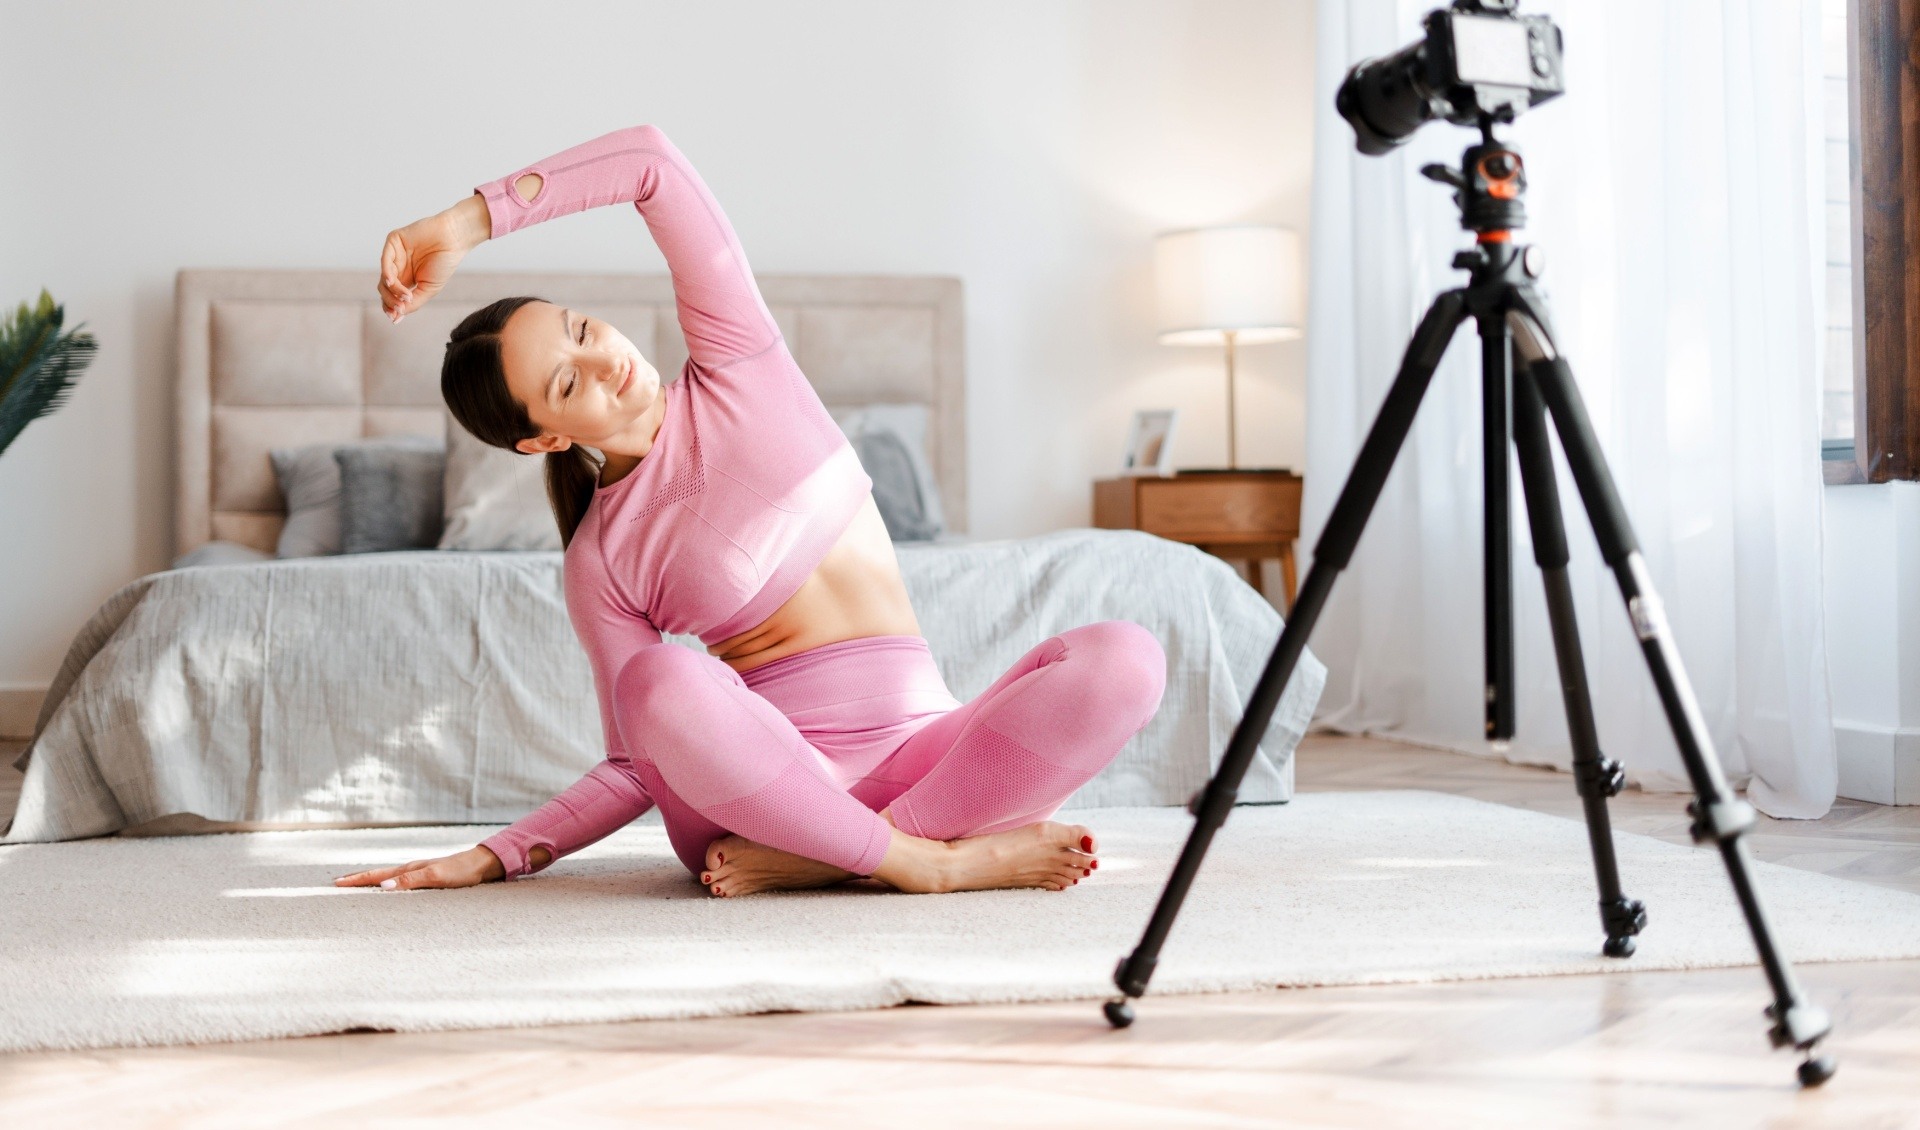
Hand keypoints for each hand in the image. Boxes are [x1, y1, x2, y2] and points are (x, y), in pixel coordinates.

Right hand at [334, 844, 504, 890]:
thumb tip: (383, 887)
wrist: (483, 864)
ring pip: (388, 878)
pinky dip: (388, 885)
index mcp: (409, 870)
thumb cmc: (461, 872)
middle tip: (338, 883)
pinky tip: (389, 890)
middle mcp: (411, 870)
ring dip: (371, 882)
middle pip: (378, 875)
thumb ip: (411, 882)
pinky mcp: (428, 878)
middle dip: (358, 879)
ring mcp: (419, 873)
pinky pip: (401, 882)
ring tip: (357, 886)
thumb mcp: (436, 877)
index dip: (357, 880)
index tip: (335, 883)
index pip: (376, 876)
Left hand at [377, 194, 489, 322]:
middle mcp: (398, 268)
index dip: (391, 308)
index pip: (391, 296)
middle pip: (384, 289)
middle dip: (391, 301)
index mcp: (407, 279)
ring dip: (392, 290)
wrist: (454, 240)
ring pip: (384, 277)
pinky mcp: (394, 241)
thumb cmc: (445, 263)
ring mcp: (395, 254)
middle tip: (401, 308)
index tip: (395, 319)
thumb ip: (413, 303)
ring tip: (406, 296)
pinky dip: (387, 273)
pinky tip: (392, 282)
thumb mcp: (429, 289)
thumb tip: (396, 317)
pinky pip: (385, 260)